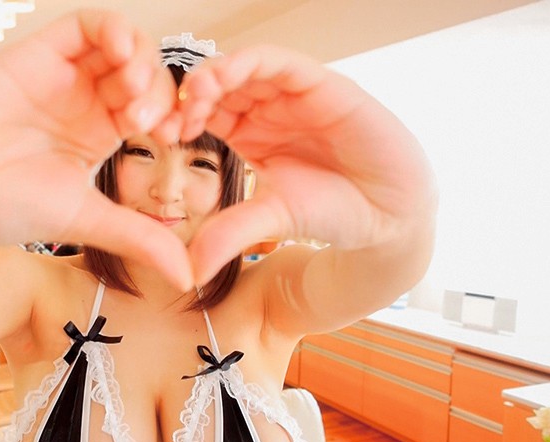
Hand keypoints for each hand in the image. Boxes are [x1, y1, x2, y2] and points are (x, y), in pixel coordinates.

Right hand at [0, 10, 192, 286]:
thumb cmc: (3, 209)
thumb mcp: (86, 220)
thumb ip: (138, 239)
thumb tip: (188, 277)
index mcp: (97, 135)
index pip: (154, 107)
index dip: (175, 113)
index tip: (178, 135)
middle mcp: (82, 102)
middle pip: (141, 73)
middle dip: (159, 89)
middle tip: (148, 121)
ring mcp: (59, 77)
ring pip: (118, 45)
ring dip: (140, 58)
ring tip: (134, 90)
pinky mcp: (34, 55)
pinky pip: (83, 26)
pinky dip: (112, 30)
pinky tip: (123, 53)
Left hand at [177, 46, 436, 283]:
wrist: (388, 214)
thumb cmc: (332, 211)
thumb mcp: (271, 219)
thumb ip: (229, 234)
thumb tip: (188, 271)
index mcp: (249, 134)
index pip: (205, 112)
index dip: (180, 116)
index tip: (161, 133)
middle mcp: (268, 109)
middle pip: (219, 85)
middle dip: (191, 93)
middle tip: (171, 111)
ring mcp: (292, 95)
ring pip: (244, 67)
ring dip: (215, 73)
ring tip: (195, 93)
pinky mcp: (321, 85)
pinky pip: (281, 62)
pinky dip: (250, 63)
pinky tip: (226, 77)